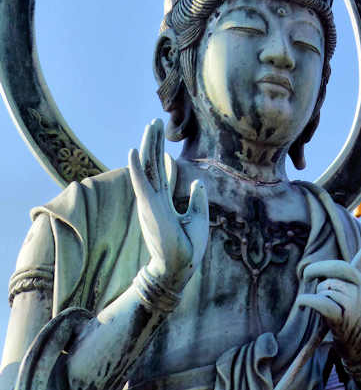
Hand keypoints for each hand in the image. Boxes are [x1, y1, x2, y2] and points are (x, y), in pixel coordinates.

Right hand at [129, 119, 208, 292]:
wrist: (180, 268)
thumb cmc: (188, 247)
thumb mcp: (198, 217)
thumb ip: (196, 198)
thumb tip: (197, 181)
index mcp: (163, 201)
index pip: (159, 170)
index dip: (159, 151)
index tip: (159, 133)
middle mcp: (153, 199)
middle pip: (152, 164)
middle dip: (153, 142)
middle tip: (154, 121)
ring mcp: (150, 202)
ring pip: (147, 168)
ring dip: (148, 146)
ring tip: (150, 126)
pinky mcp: (150, 208)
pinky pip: (141, 184)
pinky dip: (136, 167)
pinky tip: (133, 150)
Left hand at [297, 260, 360, 364]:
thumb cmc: (357, 324)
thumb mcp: (360, 300)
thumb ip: (347, 285)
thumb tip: (321, 272)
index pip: (343, 267)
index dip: (324, 265)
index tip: (312, 269)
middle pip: (331, 276)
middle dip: (315, 272)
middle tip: (305, 277)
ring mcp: (353, 306)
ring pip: (325, 291)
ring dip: (317, 297)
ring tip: (324, 310)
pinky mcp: (342, 320)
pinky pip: (320, 302)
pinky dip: (307, 300)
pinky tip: (300, 304)